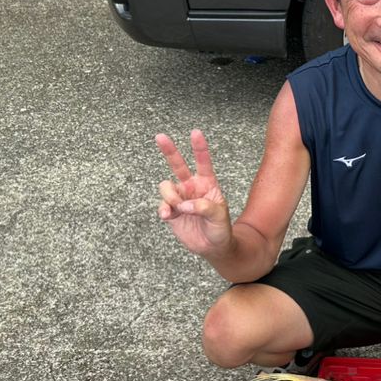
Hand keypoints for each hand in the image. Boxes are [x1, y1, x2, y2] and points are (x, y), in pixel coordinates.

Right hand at [155, 130, 231, 256]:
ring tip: (179, 209)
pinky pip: (162, 204)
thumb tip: (185, 204)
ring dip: (170, 196)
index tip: (195, 132)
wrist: (212, 247)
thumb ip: (205, 207)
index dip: (199, 147)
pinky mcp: (171, 210)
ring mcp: (180, 198)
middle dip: (169, 150)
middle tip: (160, 136)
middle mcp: (192, 187)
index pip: (203, 162)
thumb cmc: (220, 229)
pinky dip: (163, 209)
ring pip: (166, 186)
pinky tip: (168, 216)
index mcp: (207, 184)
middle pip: (178, 165)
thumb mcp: (220, 217)